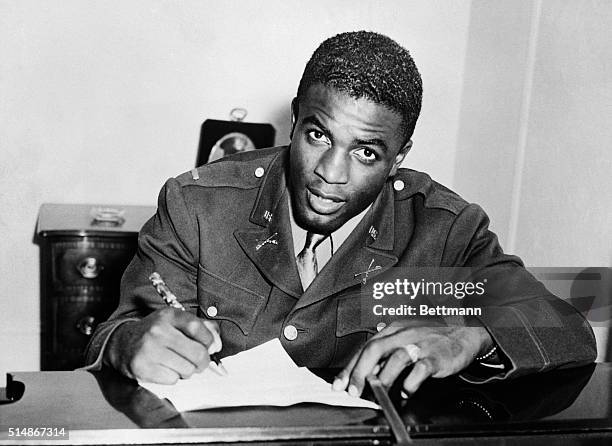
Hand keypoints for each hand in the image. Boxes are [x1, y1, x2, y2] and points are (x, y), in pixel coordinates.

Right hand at [104, 308, 220, 383]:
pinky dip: (173, 377)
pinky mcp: (142, 368)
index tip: (209, 346)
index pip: (198, 328)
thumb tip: (217, 345)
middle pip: (197, 353)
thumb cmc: (157, 333)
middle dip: (202, 361)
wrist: (123, 343)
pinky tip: (165, 368)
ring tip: (178, 363)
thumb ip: (203, 328)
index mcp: (169, 316)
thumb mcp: (178, 322)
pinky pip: (173, 380)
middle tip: (198, 362)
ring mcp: (149, 350)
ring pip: (187, 369)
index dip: (209, 341)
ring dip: (187, 370)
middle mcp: (158, 331)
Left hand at [333, 322, 492, 396]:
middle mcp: (404, 334)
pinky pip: (422, 368)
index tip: (340, 384)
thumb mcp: (405, 340)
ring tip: (377, 393)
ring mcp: (421, 344)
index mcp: (393, 330)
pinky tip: (407, 391)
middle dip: (360, 372)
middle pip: (375, 349)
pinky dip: (412, 381)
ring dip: (383, 377)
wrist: (464, 332)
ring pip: (397, 357)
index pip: (365, 347)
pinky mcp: (437, 356)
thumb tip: (363, 374)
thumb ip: (385, 356)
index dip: (350, 367)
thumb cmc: (430, 339)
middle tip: (353, 391)